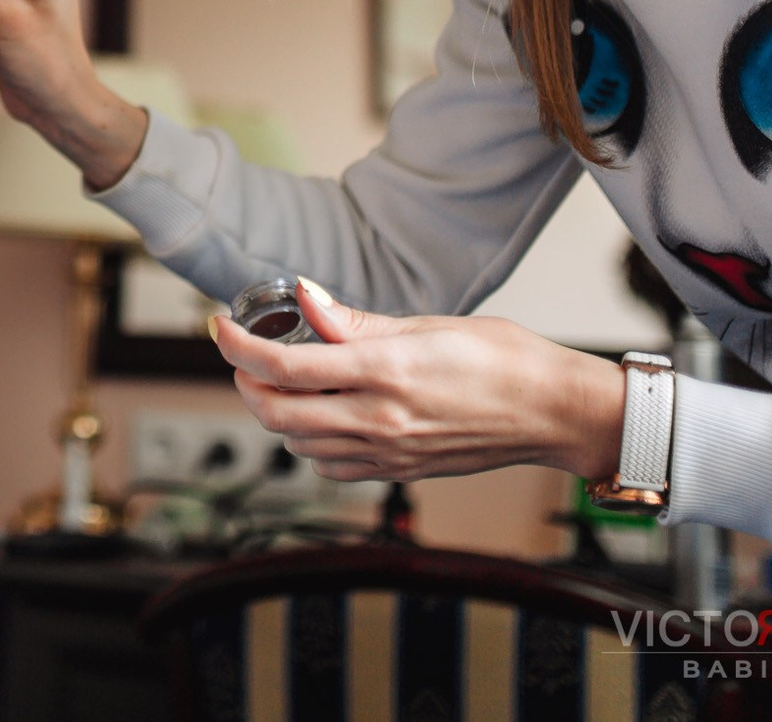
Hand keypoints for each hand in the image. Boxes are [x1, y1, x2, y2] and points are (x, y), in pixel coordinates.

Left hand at [209, 279, 624, 481]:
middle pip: (277, 413)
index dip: (238, 348)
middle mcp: (379, 420)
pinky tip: (319, 415)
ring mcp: (388, 453)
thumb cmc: (502, 358)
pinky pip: (331, 465)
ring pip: (298, 443)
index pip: (284, 367)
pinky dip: (308, 442)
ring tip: (279, 381)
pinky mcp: (399, 472)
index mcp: (384, 373)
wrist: (552, 412)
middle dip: (246, 383)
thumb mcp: (426, 324)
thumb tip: (304, 298)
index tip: (219, 328)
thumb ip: (355, 320)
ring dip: (275, 413)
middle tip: (243, 356)